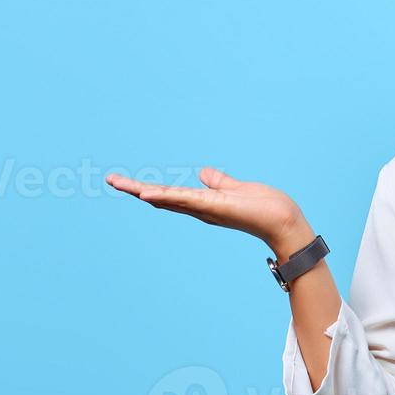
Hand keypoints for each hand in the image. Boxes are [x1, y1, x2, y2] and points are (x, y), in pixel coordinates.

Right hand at [105, 167, 305, 249]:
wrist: (284, 222)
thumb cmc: (265, 208)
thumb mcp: (237, 188)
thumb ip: (219, 182)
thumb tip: (203, 173)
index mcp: (203, 204)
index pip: (170, 195)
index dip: (148, 189)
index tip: (126, 183)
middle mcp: (199, 209)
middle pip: (161, 198)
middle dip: (135, 189)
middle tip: (111, 180)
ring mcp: (205, 209)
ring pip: (168, 199)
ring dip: (142, 191)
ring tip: (120, 183)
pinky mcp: (214, 207)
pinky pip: (185, 200)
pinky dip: (165, 197)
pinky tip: (147, 194)